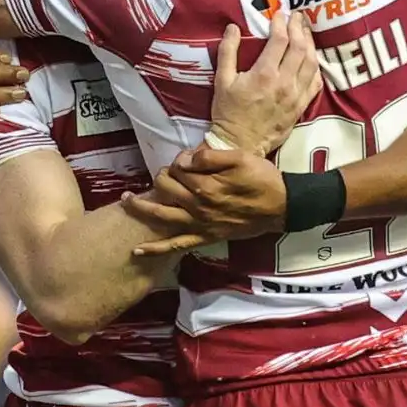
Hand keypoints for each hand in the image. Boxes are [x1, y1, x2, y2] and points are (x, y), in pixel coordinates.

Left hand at [124, 147, 286, 254]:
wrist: (282, 206)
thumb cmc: (263, 178)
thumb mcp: (240, 157)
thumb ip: (210, 156)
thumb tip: (185, 159)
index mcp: (206, 185)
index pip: (178, 169)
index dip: (179, 161)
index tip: (187, 159)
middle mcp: (197, 206)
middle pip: (165, 189)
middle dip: (161, 178)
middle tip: (168, 174)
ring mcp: (199, 225)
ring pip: (161, 217)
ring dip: (140, 209)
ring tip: (124, 201)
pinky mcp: (205, 238)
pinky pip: (176, 246)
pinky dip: (156, 249)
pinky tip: (138, 250)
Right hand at [208, 12, 321, 155]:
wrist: (240, 144)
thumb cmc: (228, 112)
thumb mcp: (221, 80)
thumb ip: (228, 52)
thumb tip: (233, 27)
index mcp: (264, 74)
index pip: (280, 40)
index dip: (281, 23)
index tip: (279, 14)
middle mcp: (284, 82)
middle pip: (300, 47)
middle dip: (299, 28)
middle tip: (297, 16)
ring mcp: (296, 95)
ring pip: (311, 63)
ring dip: (310, 44)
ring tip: (306, 32)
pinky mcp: (301, 106)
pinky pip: (315, 82)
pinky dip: (316, 67)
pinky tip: (312, 58)